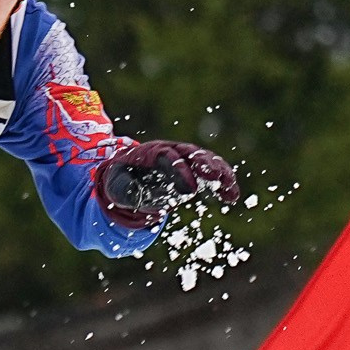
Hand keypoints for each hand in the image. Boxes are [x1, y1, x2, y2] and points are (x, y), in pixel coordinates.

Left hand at [95, 140, 239, 228]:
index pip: (167, 157)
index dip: (180, 171)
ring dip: (220, 173)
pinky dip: (223, 184)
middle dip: (204, 164)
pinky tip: (232, 196)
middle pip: (191, 153)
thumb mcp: (116, 186)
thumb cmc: (121, 180)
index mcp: (151, 153)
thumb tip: (136, 193)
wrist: (129, 178)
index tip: (190, 190)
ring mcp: (185, 161)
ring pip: (206, 162)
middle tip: (216, 176)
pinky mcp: (194, 172)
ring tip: (230, 187)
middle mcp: (172, 152)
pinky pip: (212, 175)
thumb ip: (125, 189)